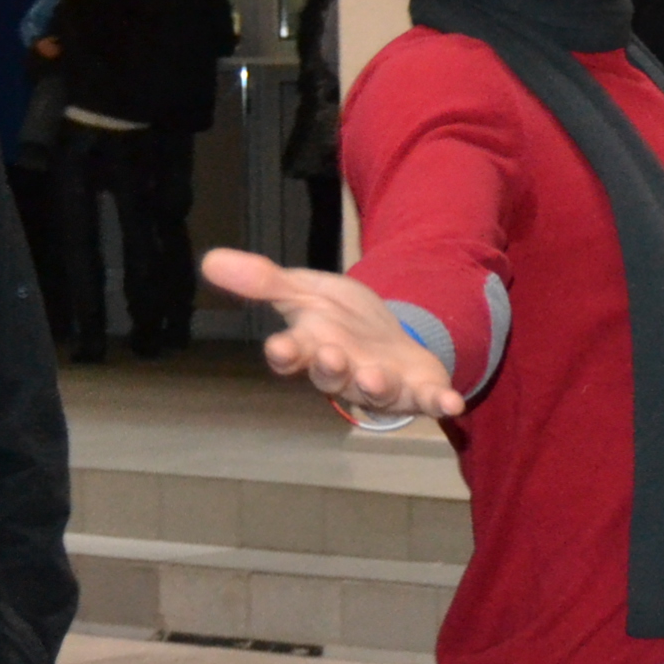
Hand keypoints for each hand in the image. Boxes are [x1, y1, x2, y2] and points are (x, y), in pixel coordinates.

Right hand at [199, 248, 464, 418]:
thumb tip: (210, 258)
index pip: (292, 355)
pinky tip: (452, 405)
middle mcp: (344, 372)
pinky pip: (427, 400)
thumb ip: (264, 281)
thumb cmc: (340, 320)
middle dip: (331, 368)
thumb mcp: (304, 291)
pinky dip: (438, 403)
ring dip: (374, 386)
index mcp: (313, 348)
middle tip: (330, 355)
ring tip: (374, 376)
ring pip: (374, 392)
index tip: (278, 347)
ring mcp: (380, 384)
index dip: (286, 353)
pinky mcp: (417, 390)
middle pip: (332, 377)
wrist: (392, 334)